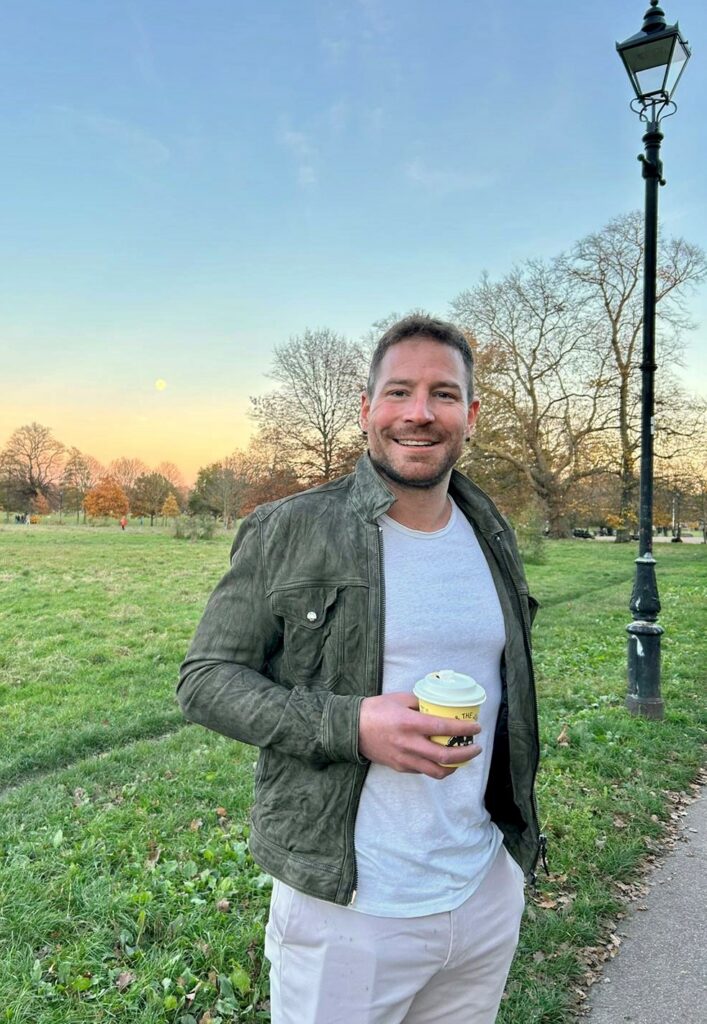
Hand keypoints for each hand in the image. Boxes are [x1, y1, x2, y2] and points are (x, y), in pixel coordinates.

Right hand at [358, 692, 481, 779]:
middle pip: (445, 756)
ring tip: (462, 758)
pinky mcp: (399, 767)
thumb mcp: (400, 698)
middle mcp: (409, 744)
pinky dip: (436, 767)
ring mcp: (404, 759)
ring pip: (436, 771)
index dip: (464, 730)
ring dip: (454, 766)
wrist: (351, 728)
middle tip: (476, 748)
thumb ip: (420, 703)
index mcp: (410, 723)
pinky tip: (440, 759)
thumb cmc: (375, 709)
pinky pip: (423, 771)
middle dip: (466, 754)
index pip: (444, 729)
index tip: (476, 728)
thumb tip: (438, 706)